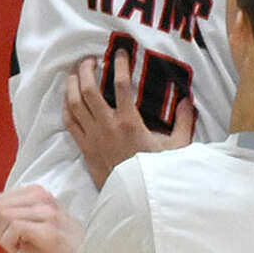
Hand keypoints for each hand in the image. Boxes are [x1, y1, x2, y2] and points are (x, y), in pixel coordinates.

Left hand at [0, 185, 81, 252]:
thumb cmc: (56, 248)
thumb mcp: (26, 235)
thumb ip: (2, 230)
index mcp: (38, 194)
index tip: (7, 236)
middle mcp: (43, 198)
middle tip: (10, 244)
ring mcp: (47, 212)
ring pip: (4, 215)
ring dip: (2, 237)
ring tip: (15, 247)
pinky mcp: (48, 229)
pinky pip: (14, 228)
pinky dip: (9, 242)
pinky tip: (18, 251)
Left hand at [63, 51, 195, 188]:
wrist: (134, 199)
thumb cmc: (156, 172)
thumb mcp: (177, 148)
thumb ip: (184, 122)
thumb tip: (187, 100)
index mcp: (130, 122)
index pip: (121, 85)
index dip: (120, 65)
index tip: (120, 53)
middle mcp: (107, 126)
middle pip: (88, 90)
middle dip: (86, 70)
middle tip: (89, 60)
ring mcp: (92, 138)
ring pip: (74, 104)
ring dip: (72, 85)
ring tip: (74, 73)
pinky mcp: (84, 149)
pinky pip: (69, 123)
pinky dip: (66, 107)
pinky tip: (68, 98)